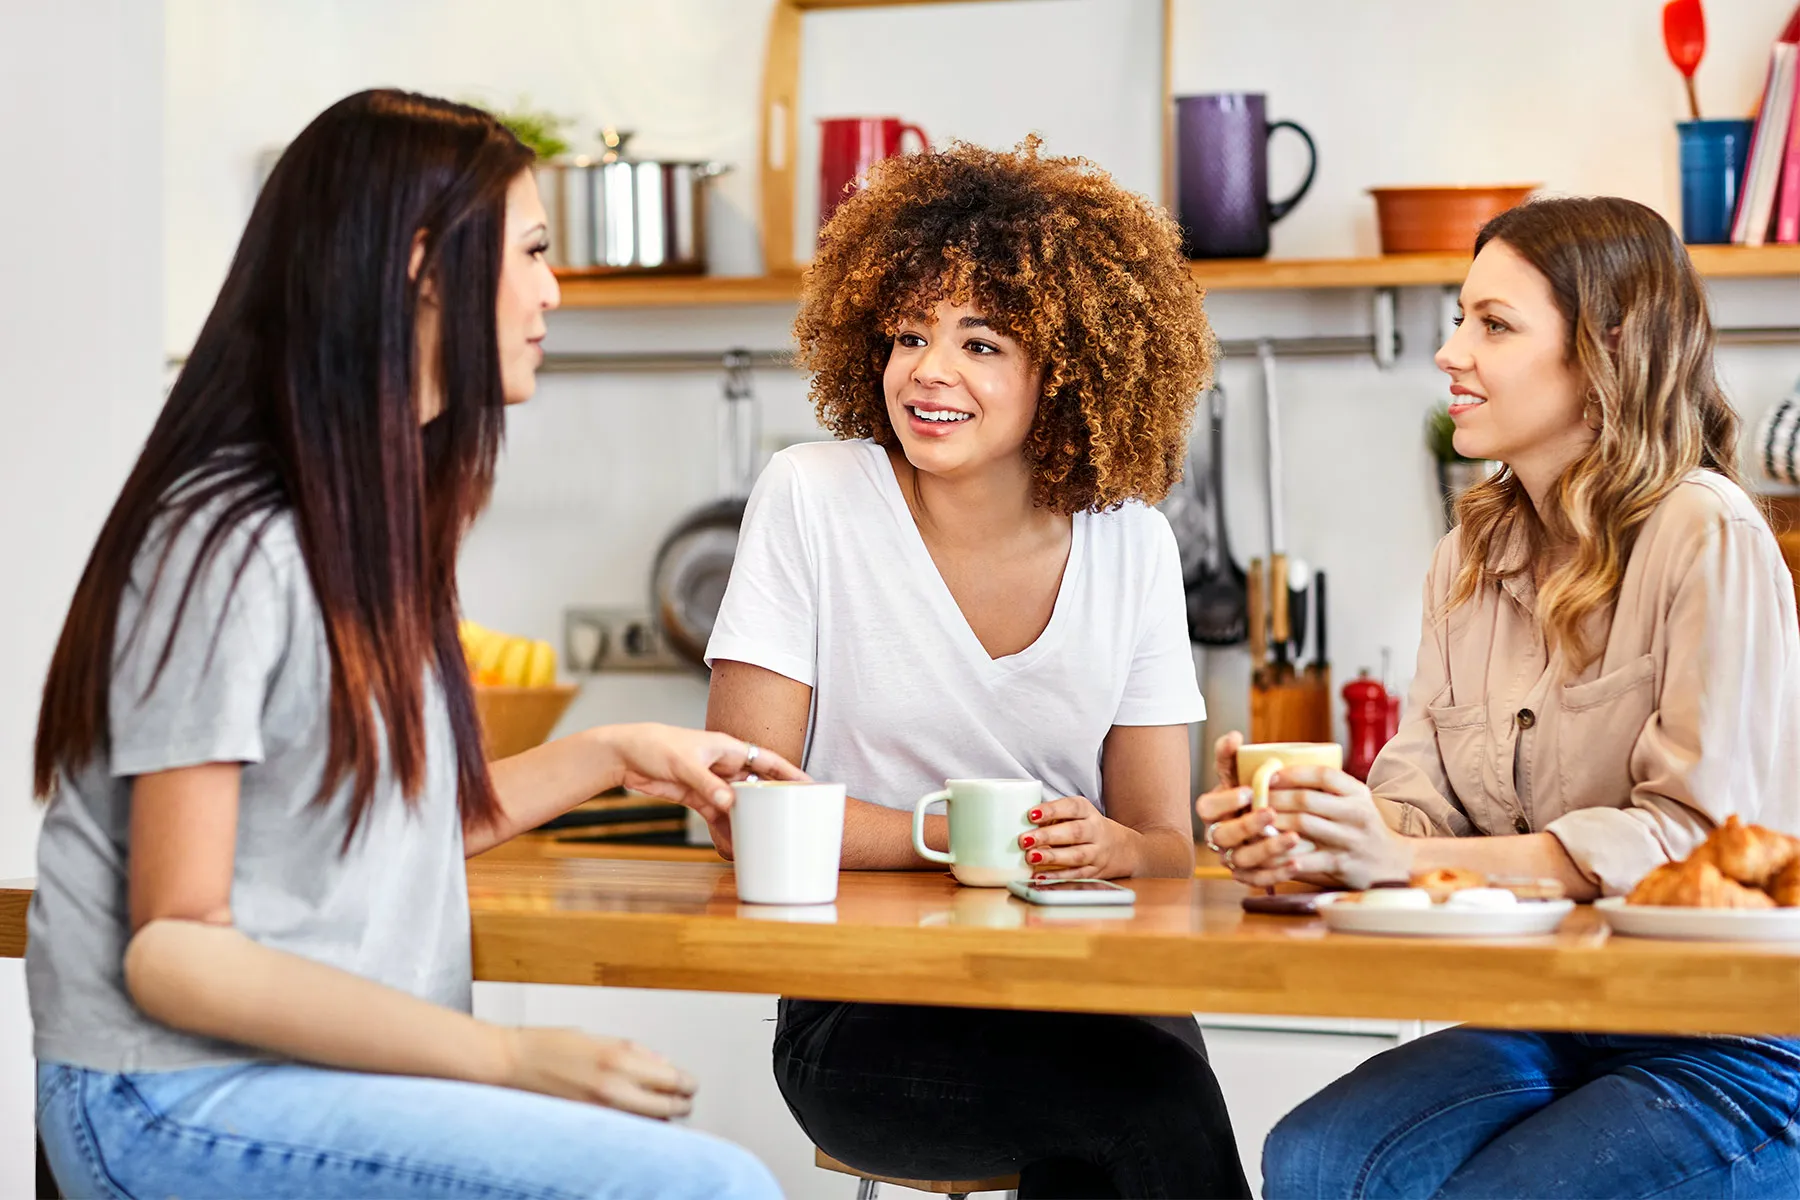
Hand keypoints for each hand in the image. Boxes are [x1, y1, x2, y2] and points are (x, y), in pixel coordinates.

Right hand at [500, 1026, 695, 1118]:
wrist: (510, 1063)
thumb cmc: (549, 1045)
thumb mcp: (599, 1037)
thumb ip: (636, 1052)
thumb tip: (664, 1065)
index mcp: (619, 1059)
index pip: (672, 1080)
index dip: (687, 1084)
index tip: (690, 1085)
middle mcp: (613, 1087)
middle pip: (667, 1108)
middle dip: (681, 1105)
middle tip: (685, 1100)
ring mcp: (600, 1110)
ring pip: (649, 1125)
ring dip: (661, 1119)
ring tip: (664, 1111)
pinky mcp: (587, 1125)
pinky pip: (625, 1131)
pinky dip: (637, 1127)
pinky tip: (637, 1120)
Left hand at [601, 724, 807, 822]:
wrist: (623, 754)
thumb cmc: (655, 745)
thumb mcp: (684, 763)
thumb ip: (708, 784)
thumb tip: (730, 802)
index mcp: (727, 748)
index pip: (767, 760)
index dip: (790, 772)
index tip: (810, 785)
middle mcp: (723, 765)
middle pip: (756, 784)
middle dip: (772, 801)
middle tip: (790, 819)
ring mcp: (710, 781)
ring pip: (738, 803)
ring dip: (747, 819)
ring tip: (762, 839)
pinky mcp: (696, 795)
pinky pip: (718, 814)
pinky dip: (725, 828)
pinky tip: (732, 843)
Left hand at [1020, 795, 1141, 879]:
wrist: (1123, 848)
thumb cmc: (1086, 827)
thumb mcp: (1076, 815)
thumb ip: (1053, 816)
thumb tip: (1017, 821)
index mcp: (1088, 812)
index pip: (1071, 807)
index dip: (1051, 810)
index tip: (1031, 814)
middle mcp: (1095, 830)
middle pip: (1074, 832)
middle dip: (1048, 836)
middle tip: (1024, 839)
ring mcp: (1097, 852)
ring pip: (1076, 855)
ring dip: (1052, 857)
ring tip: (1031, 857)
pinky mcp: (1095, 871)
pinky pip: (1076, 874)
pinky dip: (1057, 876)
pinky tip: (1040, 876)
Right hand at [1195, 732, 1291, 883]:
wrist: (1273, 821)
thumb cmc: (1253, 794)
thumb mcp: (1240, 774)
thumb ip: (1232, 756)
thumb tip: (1234, 737)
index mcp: (1213, 810)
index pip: (1207, 807)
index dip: (1225, 801)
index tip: (1248, 791)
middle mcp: (1218, 835)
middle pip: (1222, 836)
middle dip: (1247, 825)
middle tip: (1271, 812)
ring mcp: (1232, 857)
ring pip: (1241, 859)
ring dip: (1267, 849)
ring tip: (1294, 838)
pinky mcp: (1248, 875)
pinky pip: (1258, 880)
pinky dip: (1277, 873)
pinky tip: (1297, 862)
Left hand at [1263, 766, 1412, 889]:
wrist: (1394, 862)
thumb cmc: (1363, 826)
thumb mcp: (1356, 801)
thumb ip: (1328, 789)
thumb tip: (1280, 772)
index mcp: (1357, 793)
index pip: (1323, 774)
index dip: (1293, 773)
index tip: (1270, 775)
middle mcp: (1355, 814)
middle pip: (1306, 799)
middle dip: (1274, 798)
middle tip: (1252, 799)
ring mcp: (1349, 840)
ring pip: (1302, 825)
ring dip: (1273, 822)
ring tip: (1253, 820)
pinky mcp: (1341, 864)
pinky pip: (1307, 858)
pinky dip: (1285, 854)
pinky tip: (1267, 852)